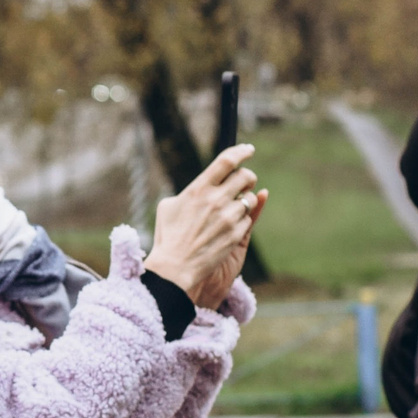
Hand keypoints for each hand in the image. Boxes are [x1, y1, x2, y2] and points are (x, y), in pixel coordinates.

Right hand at [145, 144, 260, 309]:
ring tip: (231, 209)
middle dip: (248, 176)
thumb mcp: (169, 206)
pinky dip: (241, 221)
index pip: (227, 161)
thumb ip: (190, 191)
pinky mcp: (236, 234)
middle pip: (246, 176)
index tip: (248, 149)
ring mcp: (228, 218)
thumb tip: (204, 184)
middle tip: (245, 180)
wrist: (175, 268)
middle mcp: (216, 200)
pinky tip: (227, 228)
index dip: (241, 152)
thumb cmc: (168, 237)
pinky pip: (248, 219)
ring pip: (249, 198)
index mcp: (198, 189)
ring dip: (244, 201)